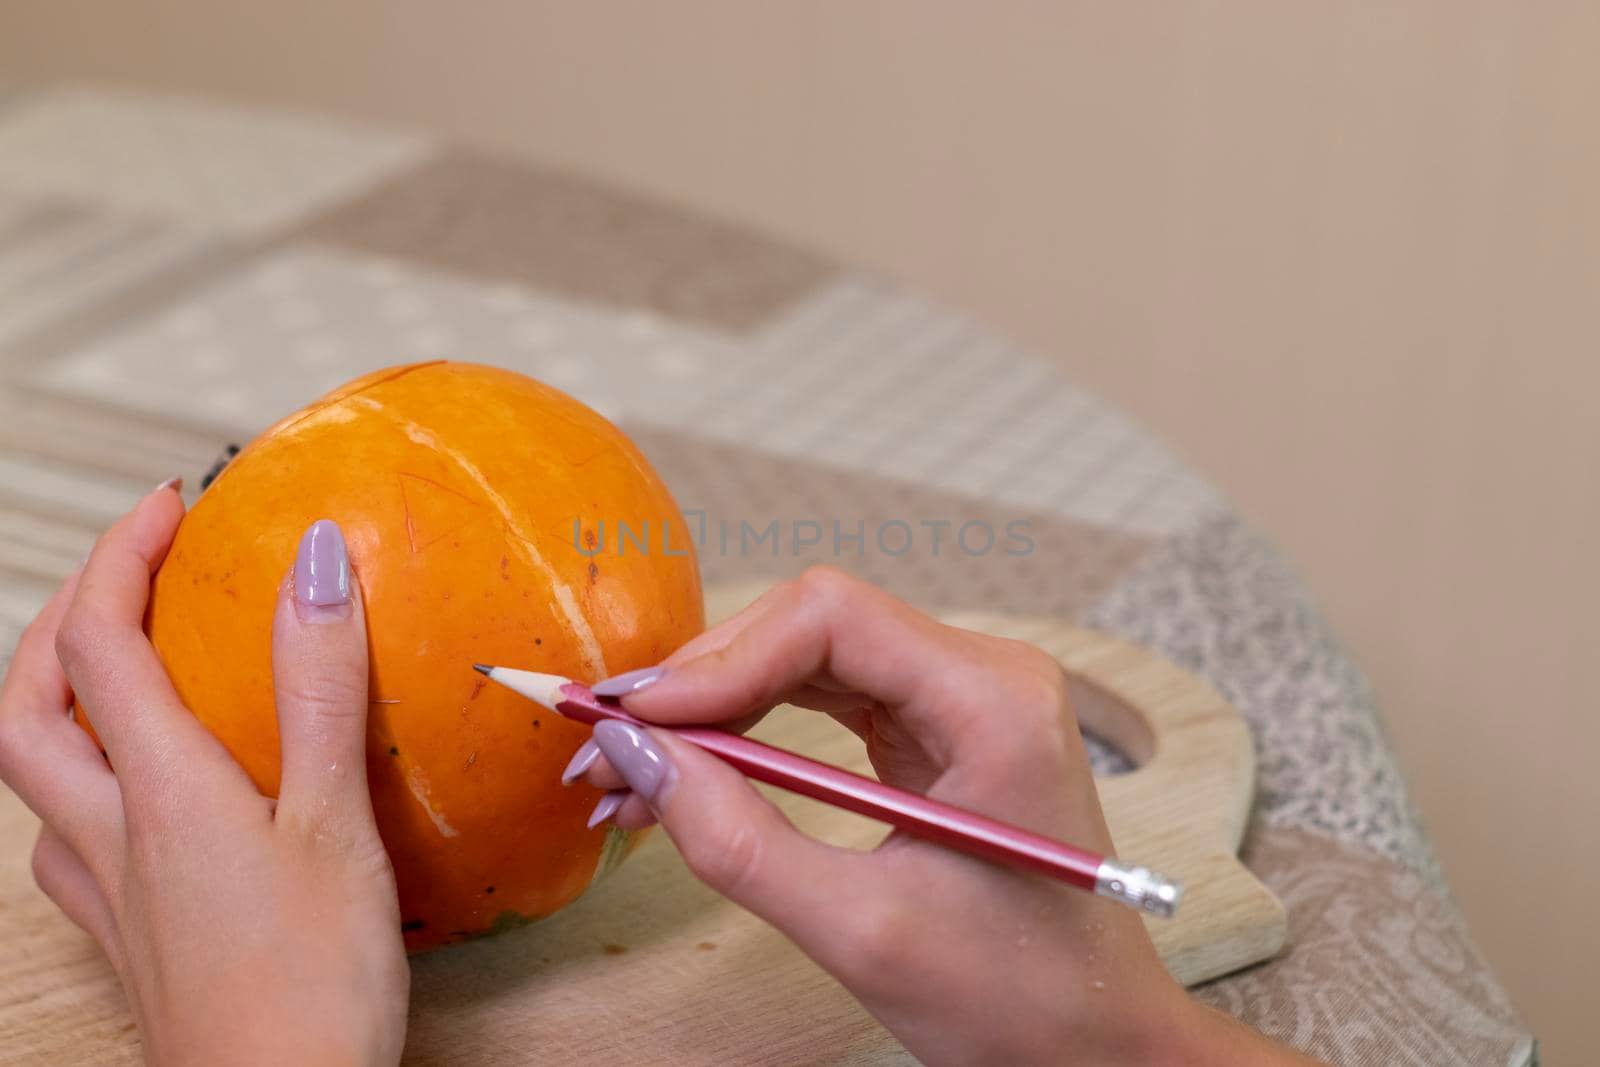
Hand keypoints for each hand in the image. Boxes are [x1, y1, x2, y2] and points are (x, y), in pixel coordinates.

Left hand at [0, 486, 407, 1065]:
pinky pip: (67, 840)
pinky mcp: (127, 940)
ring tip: (123, 666)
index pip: (97, 641)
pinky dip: (86, 785)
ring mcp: (106, 894)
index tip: (173, 503)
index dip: (121, 555)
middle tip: (127, 575)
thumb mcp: (337, 822)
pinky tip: (137, 797)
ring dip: (56, 699)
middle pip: (24, 704)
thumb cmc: (314, 984)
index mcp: (160, 791)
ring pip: (32, 776)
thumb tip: (314, 558)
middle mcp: (108, 834)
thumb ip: (320, 688)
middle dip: (59, 620)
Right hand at [574, 567, 1320, 1064]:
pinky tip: (692, 774)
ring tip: (632, 769)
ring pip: (808, 659)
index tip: (635, 723)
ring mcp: (961, 699)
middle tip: (609, 750)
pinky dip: (752, 732)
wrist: (1100, 1044)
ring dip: (717, 707)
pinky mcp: (936, 732)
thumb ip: (740, 841)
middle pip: (812, 628)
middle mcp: (983, 675)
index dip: (719, 660)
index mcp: (994, 700)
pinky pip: (825, 702)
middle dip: (703, 685)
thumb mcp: (863, 931)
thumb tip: (638, 757)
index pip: (831, 619)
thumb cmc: (1018, 999)